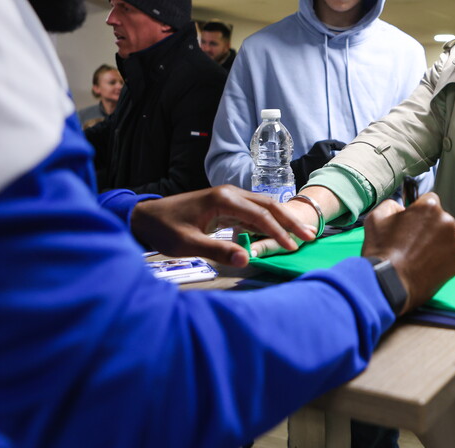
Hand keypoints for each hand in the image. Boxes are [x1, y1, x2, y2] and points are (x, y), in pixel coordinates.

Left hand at [131, 185, 317, 266]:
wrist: (144, 217)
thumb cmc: (164, 229)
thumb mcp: (188, 244)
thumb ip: (218, 250)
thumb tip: (246, 260)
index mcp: (223, 200)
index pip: (260, 216)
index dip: (278, 232)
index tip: (293, 246)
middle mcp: (230, 193)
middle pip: (268, 205)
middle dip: (290, 221)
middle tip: (310, 235)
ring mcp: (228, 197)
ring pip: (263, 206)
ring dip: (282, 219)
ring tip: (300, 233)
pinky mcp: (225, 204)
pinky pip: (253, 210)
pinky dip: (268, 220)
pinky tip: (277, 231)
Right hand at [361, 193, 454, 315]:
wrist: (389, 284)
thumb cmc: (382, 251)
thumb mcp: (376, 218)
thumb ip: (391, 205)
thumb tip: (400, 208)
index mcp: (430, 207)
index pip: (429, 200)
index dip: (418, 211)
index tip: (411, 222)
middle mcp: (447, 222)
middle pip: (439, 219)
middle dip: (428, 227)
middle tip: (411, 242)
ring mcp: (454, 243)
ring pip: (445, 238)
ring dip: (435, 243)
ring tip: (417, 256)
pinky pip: (449, 255)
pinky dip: (439, 259)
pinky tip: (424, 266)